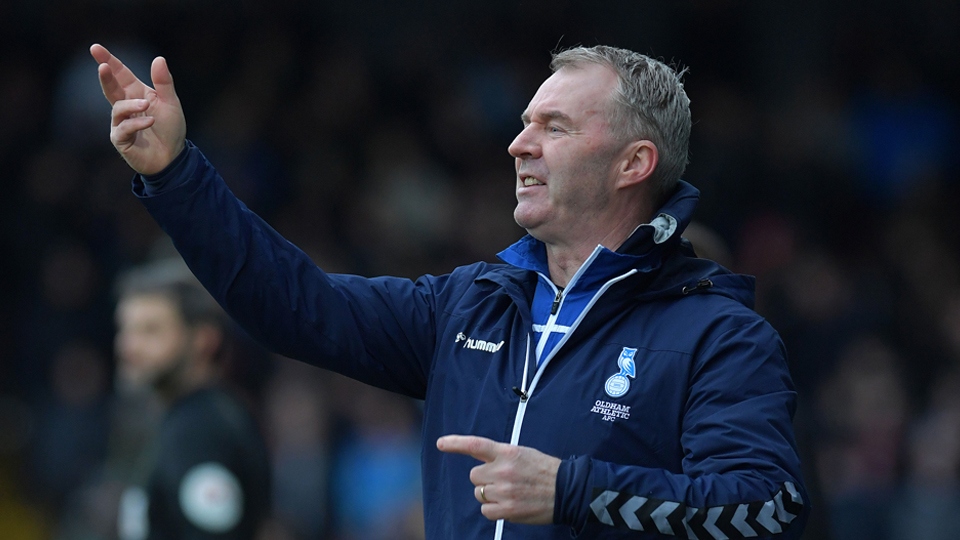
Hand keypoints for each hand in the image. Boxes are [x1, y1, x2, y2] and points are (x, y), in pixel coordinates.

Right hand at [90, 43, 185, 174]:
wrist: (173, 157)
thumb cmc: (170, 129)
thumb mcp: (171, 103)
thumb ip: (164, 82)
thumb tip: (159, 58)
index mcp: (137, 94)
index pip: (121, 75)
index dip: (109, 61)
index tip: (95, 48)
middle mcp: (126, 107)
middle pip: (111, 88)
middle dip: (105, 77)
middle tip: (103, 66)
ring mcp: (121, 123)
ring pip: (118, 109)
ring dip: (131, 105)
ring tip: (146, 106)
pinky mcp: (121, 139)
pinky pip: (124, 128)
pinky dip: (136, 123)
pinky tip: (150, 121)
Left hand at [437, 435, 559, 524]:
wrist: (567, 490)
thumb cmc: (545, 470)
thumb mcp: (523, 453)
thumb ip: (501, 456)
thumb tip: (482, 463)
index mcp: (508, 452)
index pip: (476, 445)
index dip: (455, 443)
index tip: (441, 443)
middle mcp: (503, 470)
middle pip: (474, 475)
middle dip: (485, 479)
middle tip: (504, 480)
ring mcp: (504, 491)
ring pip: (479, 493)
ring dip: (490, 494)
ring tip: (511, 492)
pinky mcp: (508, 510)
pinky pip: (486, 511)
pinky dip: (493, 510)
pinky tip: (509, 505)